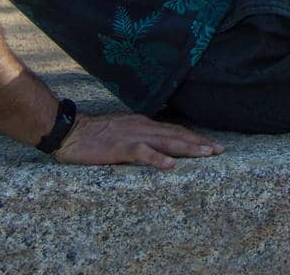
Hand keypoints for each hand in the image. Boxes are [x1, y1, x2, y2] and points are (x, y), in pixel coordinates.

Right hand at [54, 112, 224, 168]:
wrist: (70, 130)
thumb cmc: (94, 133)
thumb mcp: (123, 130)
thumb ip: (139, 134)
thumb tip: (156, 141)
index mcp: (144, 124)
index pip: (175, 130)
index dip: (194, 137)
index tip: (211, 144)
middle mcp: (143, 127)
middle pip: (177, 134)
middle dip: (199, 142)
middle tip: (220, 150)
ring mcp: (133, 136)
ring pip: (166, 141)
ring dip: (188, 148)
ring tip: (206, 154)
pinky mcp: (120, 147)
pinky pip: (142, 153)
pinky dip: (157, 158)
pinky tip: (170, 165)